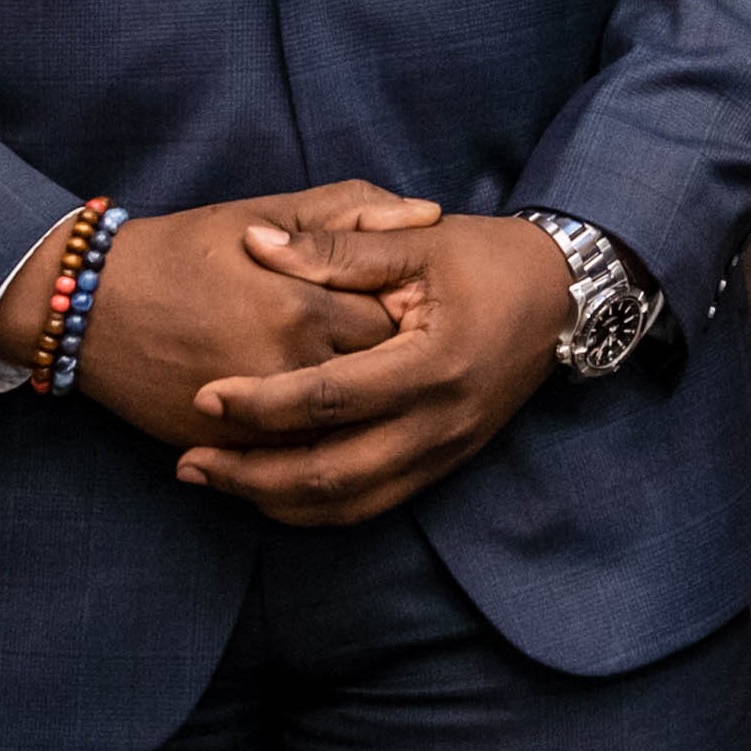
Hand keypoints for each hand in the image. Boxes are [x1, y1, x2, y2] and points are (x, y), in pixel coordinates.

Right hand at [49, 187, 424, 447]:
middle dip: (397, 369)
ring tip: (376, 390)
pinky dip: (322, 445)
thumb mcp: (268, 211)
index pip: (396, 322)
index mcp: (303, 304)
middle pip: (379, 381)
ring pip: (344, 431)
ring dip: (365, 415)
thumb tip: (430, 214)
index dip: (414, 316)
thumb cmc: (185, 248)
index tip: (420, 308)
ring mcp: (259, 417)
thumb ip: (352, 210)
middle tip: (408, 352)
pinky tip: (335, 424)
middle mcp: (287, 366)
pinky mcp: (232, 448)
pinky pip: (299, 460)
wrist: (91, 307)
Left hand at [183, 210, 575, 527]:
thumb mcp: (415, 242)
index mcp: (432, 364)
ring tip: (214, 480)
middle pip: (331, 474)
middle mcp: (440, 422)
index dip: (261, 403)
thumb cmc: (486, 260)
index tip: (203, 396)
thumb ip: (336, 247)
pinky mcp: (444, 464)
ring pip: (348, 505)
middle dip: (251, 474)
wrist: (561, 296)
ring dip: (275, 501)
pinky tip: (269, 492)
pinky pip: (371, 506)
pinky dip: (314, 508)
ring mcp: (444, 452)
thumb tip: (256, 243)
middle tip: (190, 461)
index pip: (330, 400)